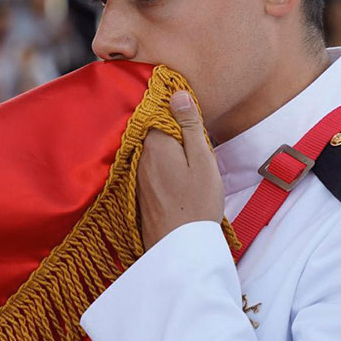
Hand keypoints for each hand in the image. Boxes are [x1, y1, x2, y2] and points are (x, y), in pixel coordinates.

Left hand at [137, 90, 223, 249]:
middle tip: (197, 148)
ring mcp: (139, 177)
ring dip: (169, 154)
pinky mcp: (140, 193)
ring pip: (154, 153)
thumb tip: (177, 93)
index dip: (176, 113)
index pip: (159, 114)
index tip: (192, 119)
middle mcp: (142, 158)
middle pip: (156, 134)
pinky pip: (152, 171)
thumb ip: (189, 126)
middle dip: (173, 134)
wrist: (181, 247)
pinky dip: (164, 171)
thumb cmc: (198, 203)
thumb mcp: (202, 160)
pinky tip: (179, 184)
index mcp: (156, 145)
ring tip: (191, 169)